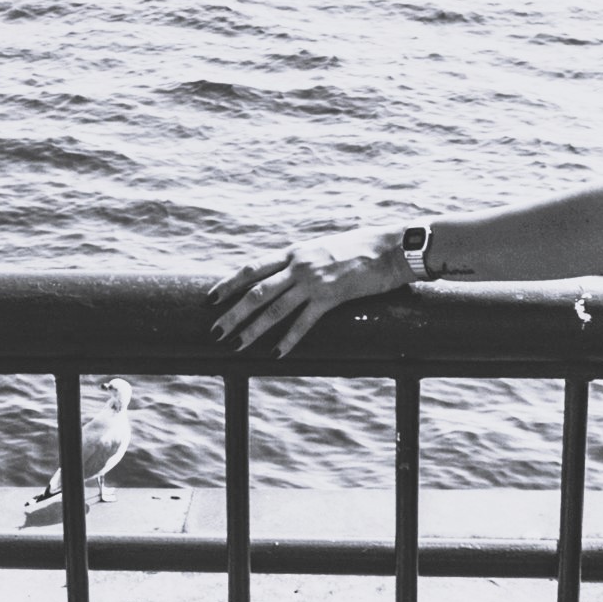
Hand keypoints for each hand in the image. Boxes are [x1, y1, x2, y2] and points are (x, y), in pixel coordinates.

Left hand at [206, 227, 409, 354]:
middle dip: (232, 312)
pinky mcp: (331, 296)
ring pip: (274, 308)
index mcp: (294, 251)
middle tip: (215, 330)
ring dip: (253, 329)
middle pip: (256, 291)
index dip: (229, 283)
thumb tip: (287, 275)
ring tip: (236, 345)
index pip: (252, 268)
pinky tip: (276, 354)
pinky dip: (288, 340)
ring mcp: (313, 281)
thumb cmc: (361, 247)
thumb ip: (303, 261)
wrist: (391, 248)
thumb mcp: (324, 249)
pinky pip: (304, 322)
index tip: (211, 297)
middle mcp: (298, 265)